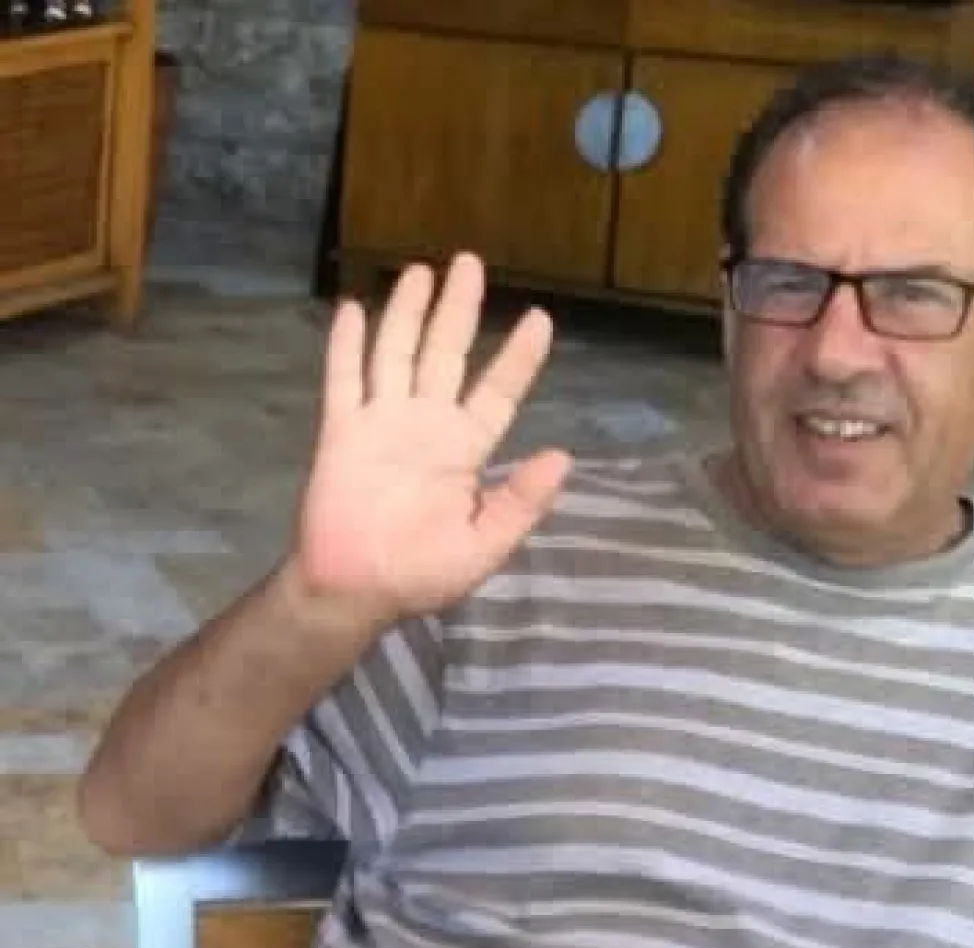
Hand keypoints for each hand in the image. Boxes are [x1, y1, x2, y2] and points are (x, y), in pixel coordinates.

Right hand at [291, 254, 570, 625]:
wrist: (355, 589)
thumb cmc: (422, 574)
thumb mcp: (485, 545)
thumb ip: (521, 502)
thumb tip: (563, 457)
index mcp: (465, 450)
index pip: (497, 392)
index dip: (518, 356)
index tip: (540, 319)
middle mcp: (426, 425)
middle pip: (446, 353)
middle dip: (459, 309)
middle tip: (469, 262)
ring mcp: (382, 423)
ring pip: (396, 353)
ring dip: (407, 313)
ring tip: (421, 271)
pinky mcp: (341, 432)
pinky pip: (344, 380)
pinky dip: (347, 345)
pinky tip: (353, 309)